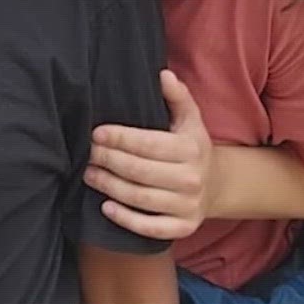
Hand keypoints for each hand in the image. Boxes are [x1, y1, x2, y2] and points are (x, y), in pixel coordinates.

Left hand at [85, 70, 212, 239]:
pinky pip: (150, 228)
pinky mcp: (182, 227)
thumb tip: (163, 75)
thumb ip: (177, 96)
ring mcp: (187, 206)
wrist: (217, 185)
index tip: (96, 133)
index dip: (119, 138)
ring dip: (109, 187)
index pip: (148, 143)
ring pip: (140, 198)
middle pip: (139, 171)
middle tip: (87, 153)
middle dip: (108, 161)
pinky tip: (106, 207)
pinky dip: (126, 219)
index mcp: (191, 149)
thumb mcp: (190, 119)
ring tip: (89, 174)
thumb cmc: (192, 147)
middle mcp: (191, 178)